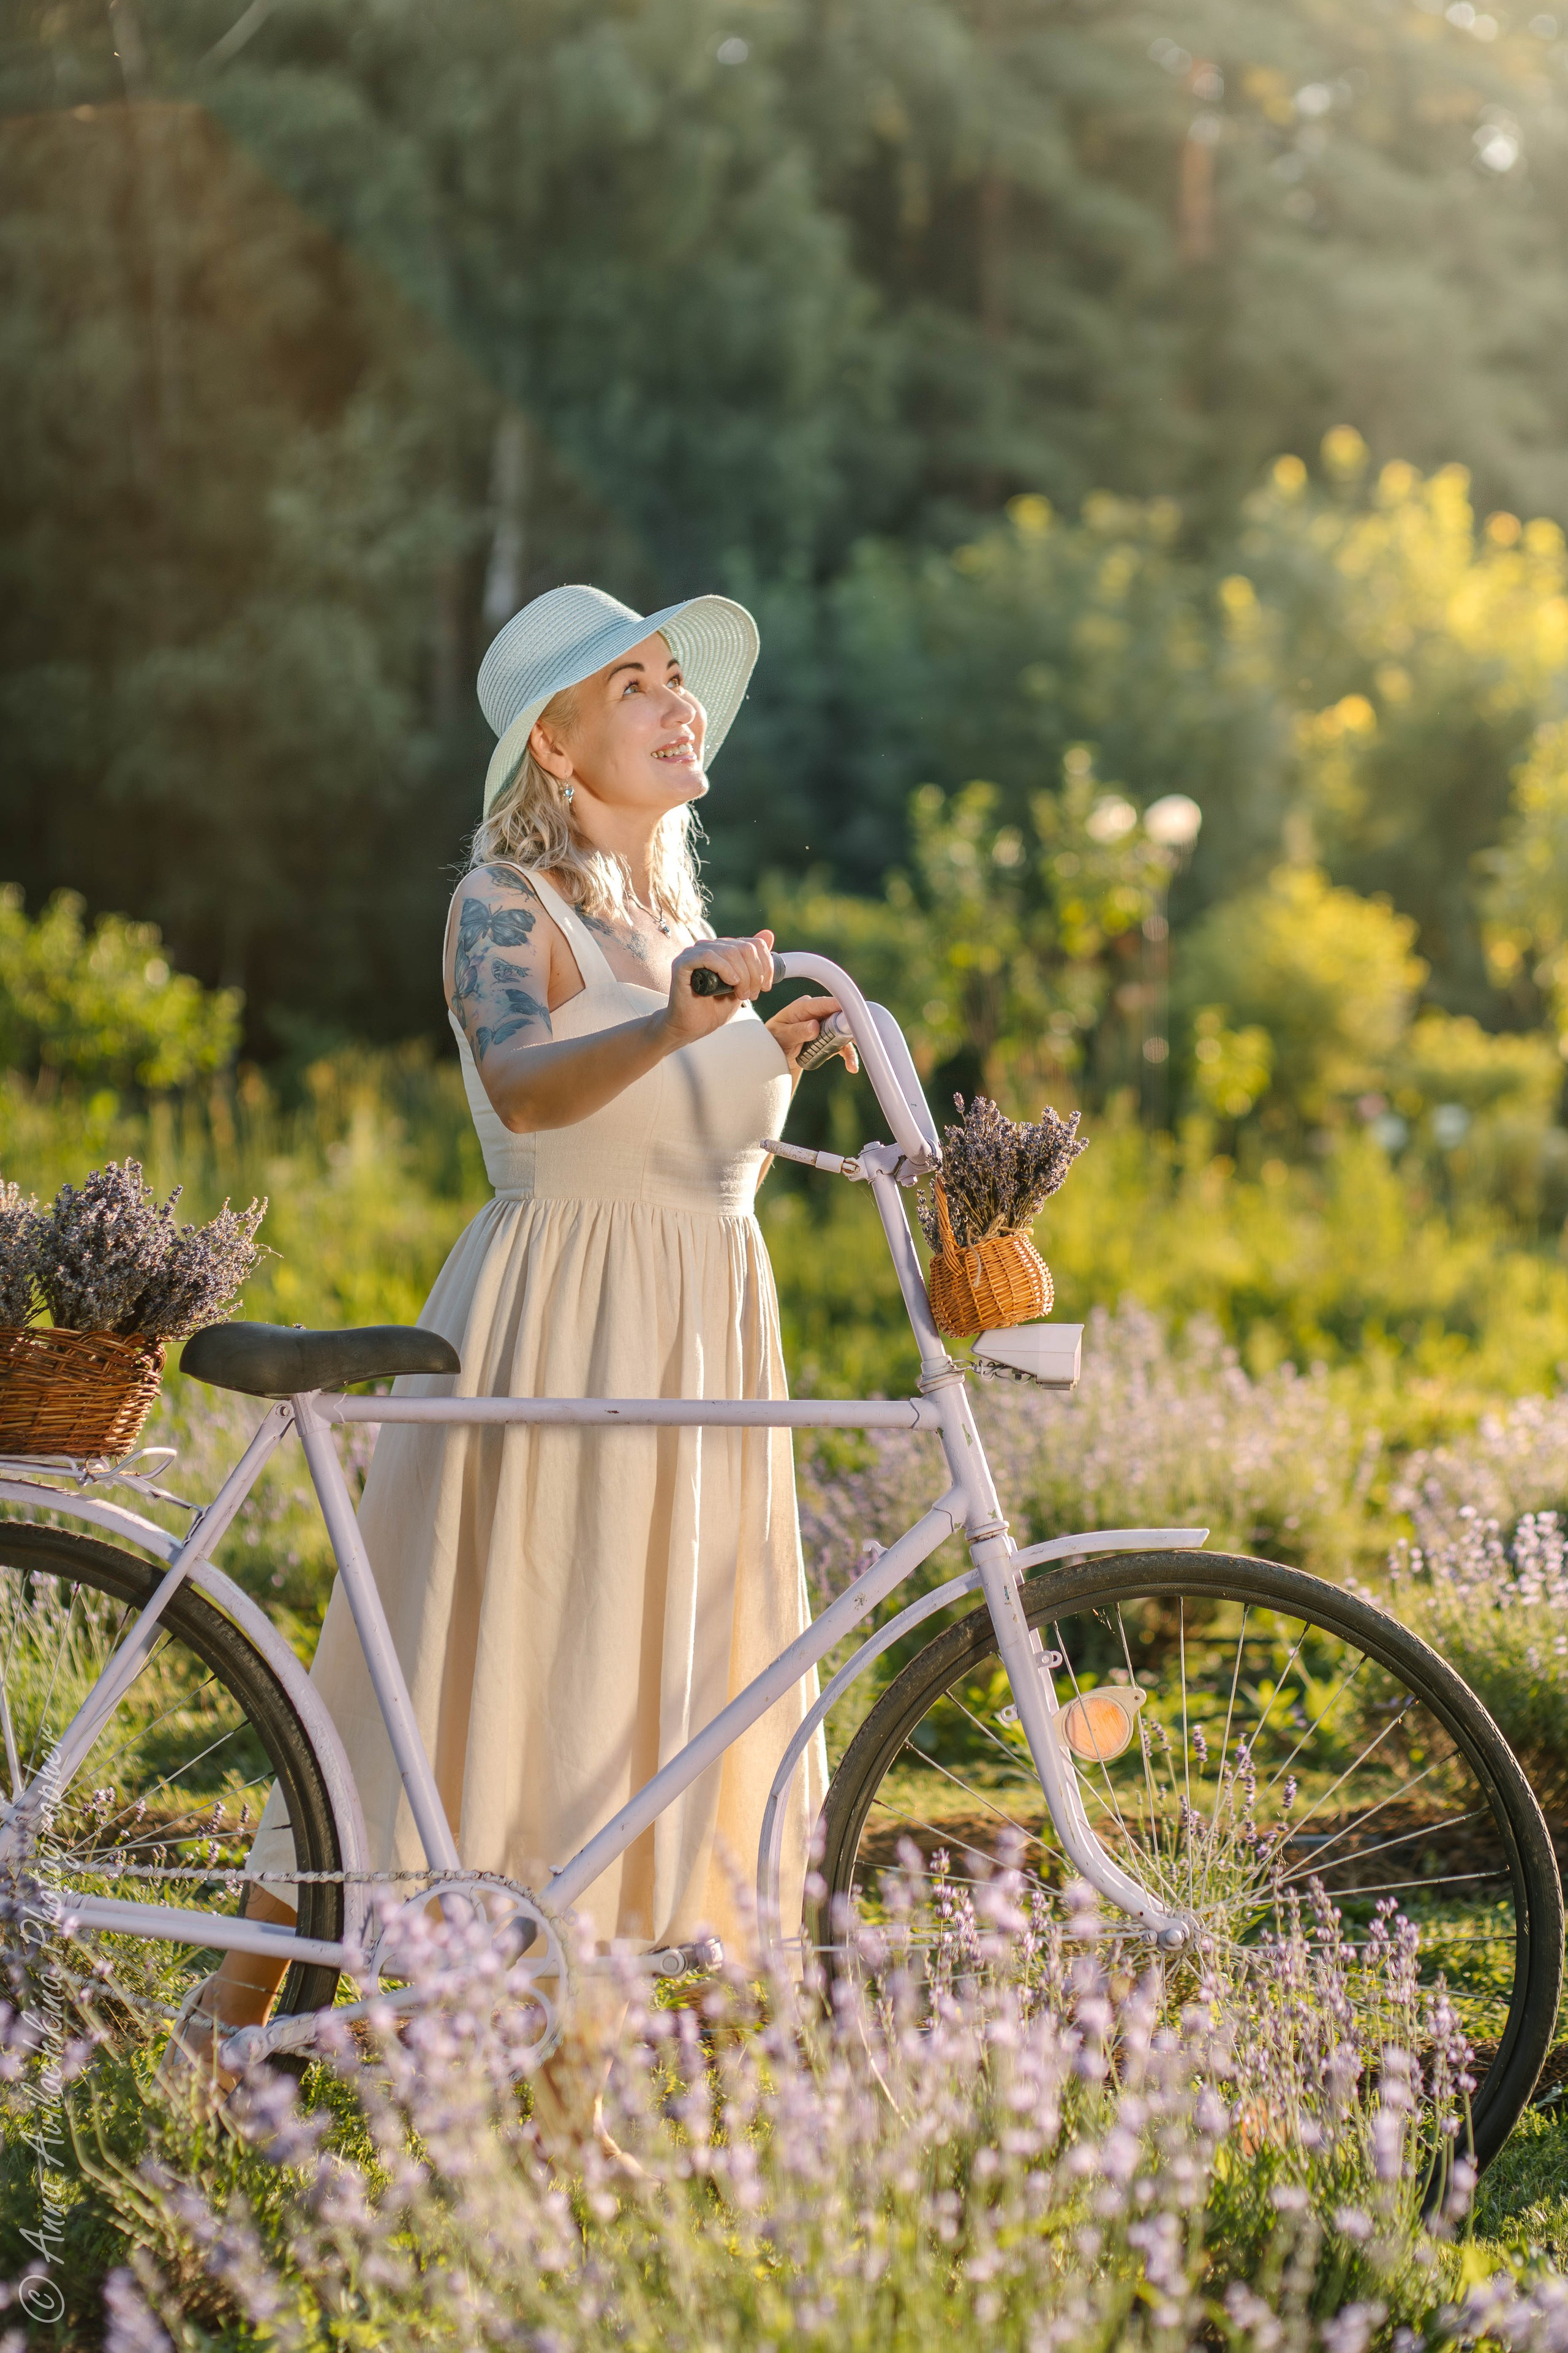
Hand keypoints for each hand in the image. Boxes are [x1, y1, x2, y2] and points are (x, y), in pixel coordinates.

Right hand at [659, 930, 776, 1046]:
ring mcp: (694, 953)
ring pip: (729, 951)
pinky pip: (708, 956)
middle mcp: (709, 947)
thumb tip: (768, 934)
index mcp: (723, 950)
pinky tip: (731, 982)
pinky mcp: (683, 963)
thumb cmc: (714, 1008)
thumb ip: (755, 962)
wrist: (692, 1027)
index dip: (765, 964)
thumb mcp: (743, 984)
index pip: (753, 943)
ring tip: (741, 994)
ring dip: (743, 976)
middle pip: (744, 948)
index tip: (766, 986)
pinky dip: (725, 969)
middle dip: (755, 974)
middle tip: (752, 994)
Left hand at [765, 994, 859, 1077]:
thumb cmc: (775, 1041)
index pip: (822, 1004)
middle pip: (838, 1015)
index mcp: (803, 1007)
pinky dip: (848, 1054)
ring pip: (844, 1031)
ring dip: (851, 1044)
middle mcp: (817, 1013)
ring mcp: (825, 1025)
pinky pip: (842, 1045)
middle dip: (849, 1026)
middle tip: (859, 1036)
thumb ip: (797, 1031)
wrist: (775, 1055)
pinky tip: (851, 1066)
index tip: (850, 1010)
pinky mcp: (830, 1038)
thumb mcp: (782, 1037)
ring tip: (852, 1060)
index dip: (838, 1005)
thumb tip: (814, 1026)